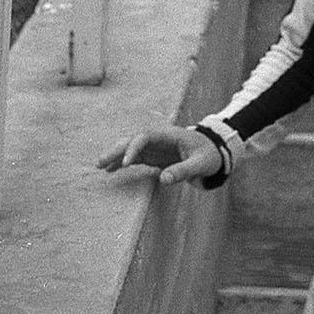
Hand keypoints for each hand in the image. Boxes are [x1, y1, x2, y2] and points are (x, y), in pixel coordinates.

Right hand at [96, 125, 221, 186]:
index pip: (146, 137)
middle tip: (100, 162)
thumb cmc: (208, 155)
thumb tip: (163, 179)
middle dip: (117, 150)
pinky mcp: (154, 156)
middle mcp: (158, 139)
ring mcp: (155, 147)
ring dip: (116, 155)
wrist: (214, 153)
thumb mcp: (200, 164)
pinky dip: (122, 163)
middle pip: (133, 140)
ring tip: (100, 166)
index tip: (127, 164)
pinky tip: (110, 170)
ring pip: (131, 148)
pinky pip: (135, 158)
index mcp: (169, 135)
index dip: (134, 148)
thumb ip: (183, 170)